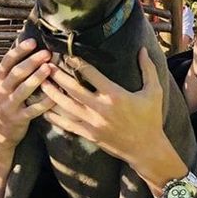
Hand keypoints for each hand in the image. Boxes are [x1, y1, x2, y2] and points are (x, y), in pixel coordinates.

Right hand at [0, 38, 54, 149]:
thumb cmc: (7, 102)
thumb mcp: (3, 86)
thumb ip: (13, 71)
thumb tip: (31, 48)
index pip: (7, 61)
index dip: (20, 50)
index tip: (33, 41)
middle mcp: (1, 91)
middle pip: (16, 73)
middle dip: (32, 61)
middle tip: (46, 53)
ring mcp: (9, 105)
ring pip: (24, 90)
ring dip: (37, 78)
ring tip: (49, 68)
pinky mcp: (19, 119)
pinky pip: (34, 109)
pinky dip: (45, 101)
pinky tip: (56, 94)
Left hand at [39, 47, 165, 166]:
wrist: (145, 148)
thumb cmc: (151, 119)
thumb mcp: (154, 92)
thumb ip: (148, 69)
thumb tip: (143, 49)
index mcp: (114, 94)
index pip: (91, 73)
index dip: (77, 62)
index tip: (68, 55)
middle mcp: (100, 108)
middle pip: (73, 89)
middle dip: (58, 76)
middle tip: (46, 65)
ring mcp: (93, 123)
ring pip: (66, 106)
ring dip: (52, 94)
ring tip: (42, 82)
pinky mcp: (89, 134)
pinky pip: (67, 124)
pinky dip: (55, 116)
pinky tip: (44, 109)